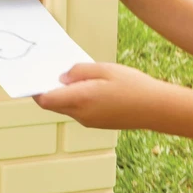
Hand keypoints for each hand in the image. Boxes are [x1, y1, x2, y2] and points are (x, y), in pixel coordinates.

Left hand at [32, 61, 160, 128]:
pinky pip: (79, 111)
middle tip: (52, 71)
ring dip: (65, 94)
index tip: (34, 76)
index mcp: (80, 99)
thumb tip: (61, 77)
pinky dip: (77, 99)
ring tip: (75, 76)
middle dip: (50, 90)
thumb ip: (79, 71)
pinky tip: (90, 86)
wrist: (157, 109)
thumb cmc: (133, 85)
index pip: (46, 100)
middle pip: (53, 104)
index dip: (36, 89)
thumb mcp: (104, 69)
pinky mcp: (98, 123)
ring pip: (67, 107)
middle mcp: (81, 114)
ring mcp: (89, 121)